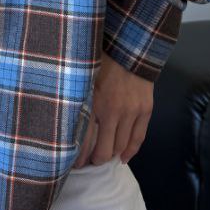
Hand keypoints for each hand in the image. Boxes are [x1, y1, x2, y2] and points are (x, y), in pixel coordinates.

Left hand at [73, 51, 154, 166]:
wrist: (129, 46)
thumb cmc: (101, 60)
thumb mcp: (82, 77)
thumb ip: (76, 98)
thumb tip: (63, 121)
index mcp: (93, 100)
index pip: (85, 139)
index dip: (79, 156)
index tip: (73, 163)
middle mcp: (112, 110)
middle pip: (104, 148)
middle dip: (96, 159)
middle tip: (89, 163)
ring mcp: (131, 111)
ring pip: (122, 146)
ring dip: (112, 155)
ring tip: (104, 158)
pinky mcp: (145, 109)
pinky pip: (138, 138)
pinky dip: (130, 151)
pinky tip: (123, 158)